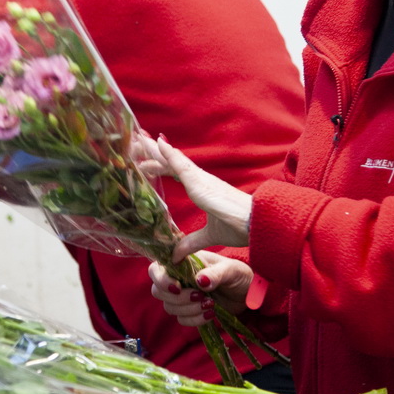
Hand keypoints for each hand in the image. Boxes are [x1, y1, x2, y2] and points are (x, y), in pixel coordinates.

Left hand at [135, 134, 251, 259]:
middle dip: (153, 152)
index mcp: (202, 188)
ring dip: (154, 149)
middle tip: (135, 141)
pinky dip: (169, 154)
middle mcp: (201, 179)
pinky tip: (158, 144)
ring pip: (174, 159)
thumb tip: (175, 256)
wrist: (258, 225)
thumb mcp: (209, 236)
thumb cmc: (241, 227)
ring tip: (138, 137)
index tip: (144, 160)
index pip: (176, 172)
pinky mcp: (202, 185)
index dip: (160, 165)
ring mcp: (202, 179)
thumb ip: (191, 243)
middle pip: (172, 161)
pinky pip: (182, 166)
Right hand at [148, 251, 252, 327]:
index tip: (177, 288)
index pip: (156, 269)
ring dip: (188, 309)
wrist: (248, 292)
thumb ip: (216, 273)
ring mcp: (183, 296)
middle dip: (177, 298)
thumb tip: (200, 281)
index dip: (161, 280)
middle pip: (158, 291)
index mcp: (183, 262)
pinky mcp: (190, 311)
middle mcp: (179, 278)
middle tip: (199, 296)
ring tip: (210, 304)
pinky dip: (195, 319)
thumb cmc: (239, 274)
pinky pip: (181, 319)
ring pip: (169, 307)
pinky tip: (210, 314)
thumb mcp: (231, 270)